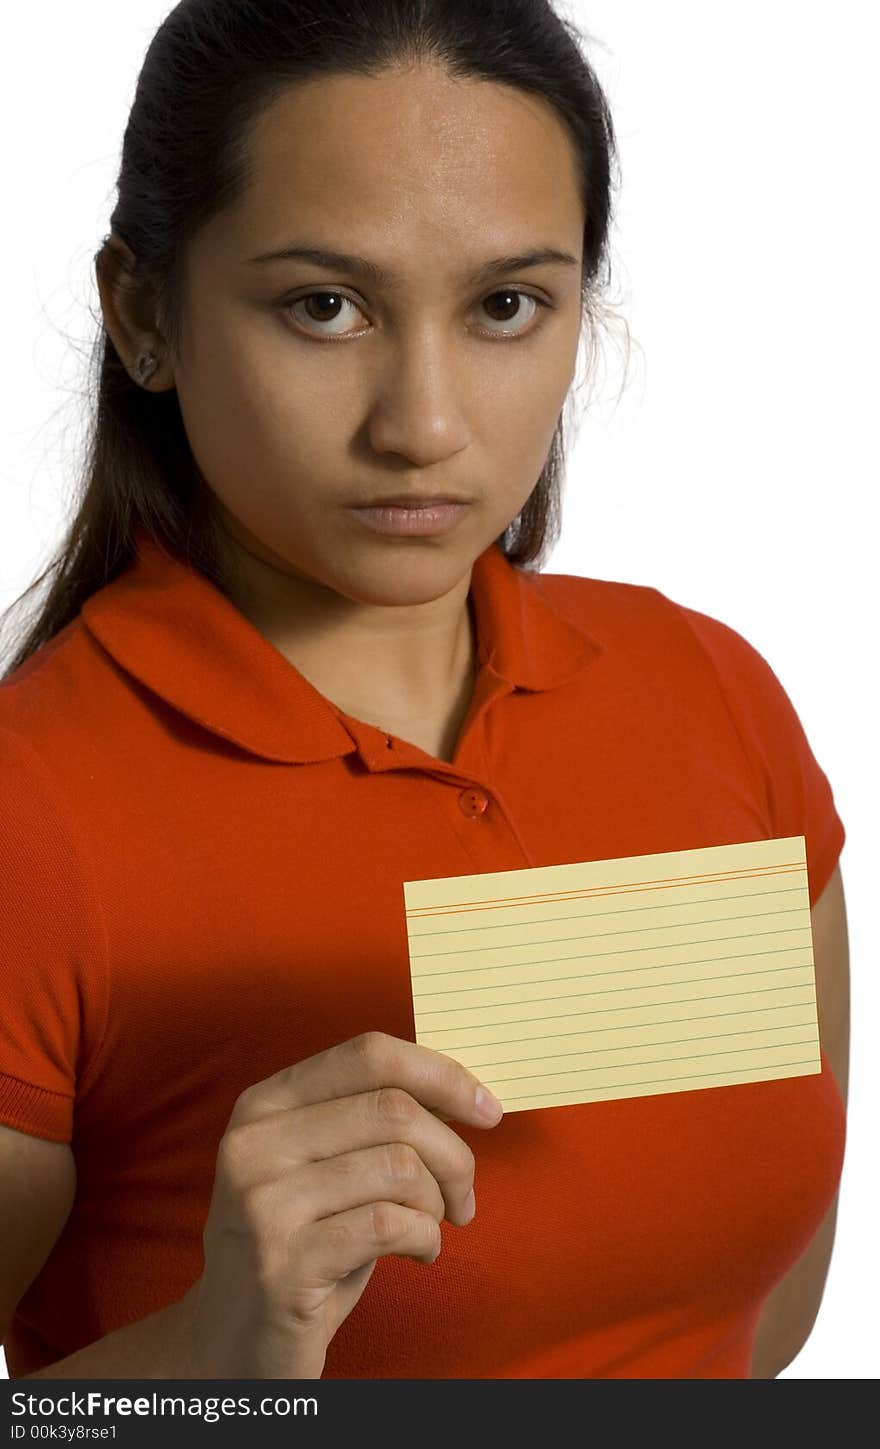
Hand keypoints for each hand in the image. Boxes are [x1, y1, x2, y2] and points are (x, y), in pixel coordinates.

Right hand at [181, 1031, 503, 1377]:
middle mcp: (254, 1142)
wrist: (232, 1341)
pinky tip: (418, 1254)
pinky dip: (425, 1239)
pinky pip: (390, 1225)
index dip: (441, 1075)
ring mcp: (262, 1203)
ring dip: (437, 1204)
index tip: (486, 1110)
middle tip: (463, 1196)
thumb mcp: (322, 1168)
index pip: (370, 1055)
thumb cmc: (302, 1246)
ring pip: (400, 1167)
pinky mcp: (281, 1263)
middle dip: (453, 1155)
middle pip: (395, 1110)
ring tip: (430, 1228)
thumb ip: (370, 1122)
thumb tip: (461, 1092)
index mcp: (265, 1103)